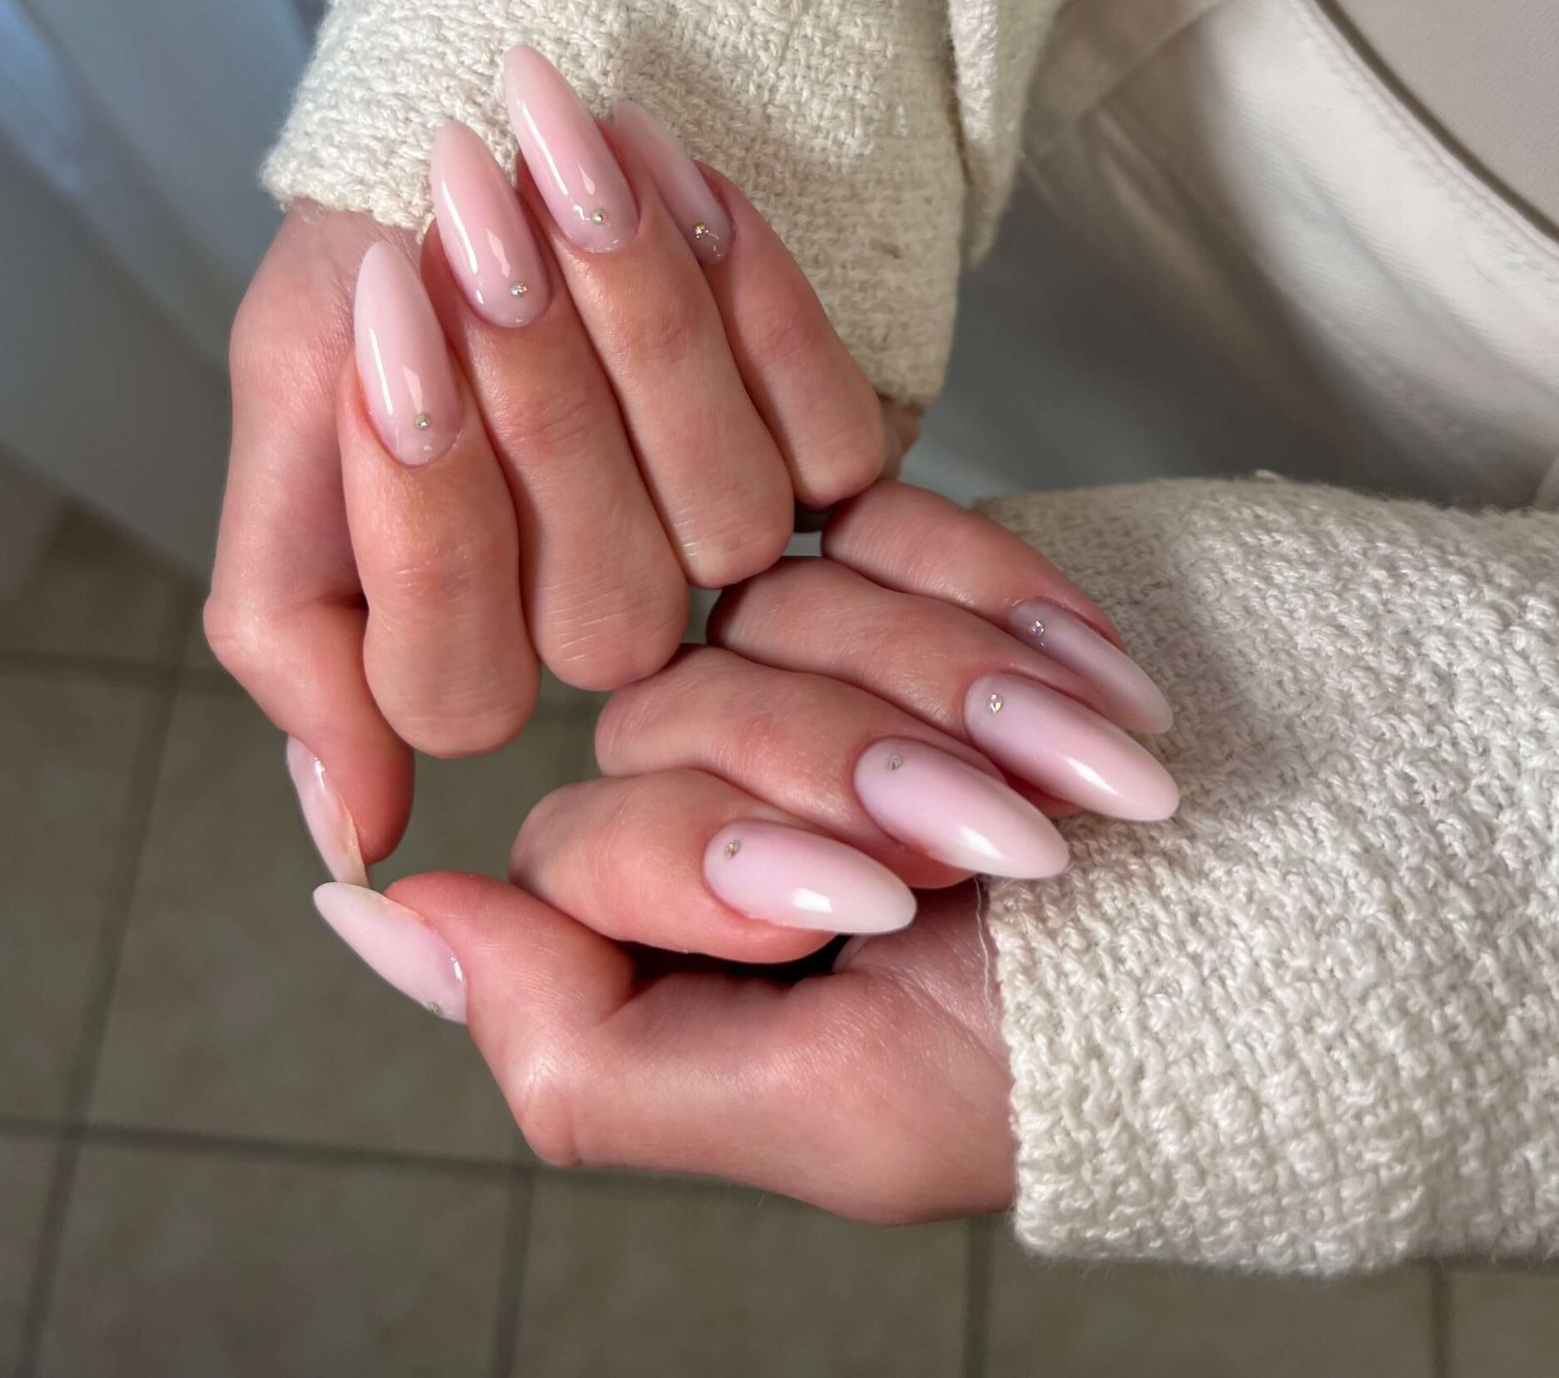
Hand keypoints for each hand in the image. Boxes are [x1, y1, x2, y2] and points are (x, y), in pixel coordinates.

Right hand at [207, 49, 904, 872]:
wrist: (482, 134)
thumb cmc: (370, 273)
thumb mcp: (288, 418)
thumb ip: (290, 626)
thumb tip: (349, 838)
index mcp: (470, 655)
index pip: (455, 681)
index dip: (420, 504)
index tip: (373, 309)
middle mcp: (614, 628)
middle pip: (608, 600)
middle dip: (537, 386)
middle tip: (472, 200)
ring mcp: (735, 555)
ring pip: (729, 515)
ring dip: (647, 323)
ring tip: (566, 151)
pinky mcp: (840, 460)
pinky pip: (829, 428)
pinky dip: (755, 294)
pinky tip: (673, 173)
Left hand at [309, 484, 1177, 1218]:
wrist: (1266, 942)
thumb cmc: (1050, 1063)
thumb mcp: (821, 1117)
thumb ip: (577, 1047)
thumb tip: (371, 915)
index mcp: (665, 916)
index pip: (594, 832)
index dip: (725, 859)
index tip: (873, 904)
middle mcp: (719, 776)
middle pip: (686, 704)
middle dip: (860, 776)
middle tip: (1008, 844)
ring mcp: (814, 659)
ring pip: (780, 604)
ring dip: (948, 697)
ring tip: (1089, 771)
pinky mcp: (906, 564)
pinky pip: (881, 519)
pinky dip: (985, 591)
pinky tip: (1086, 671)